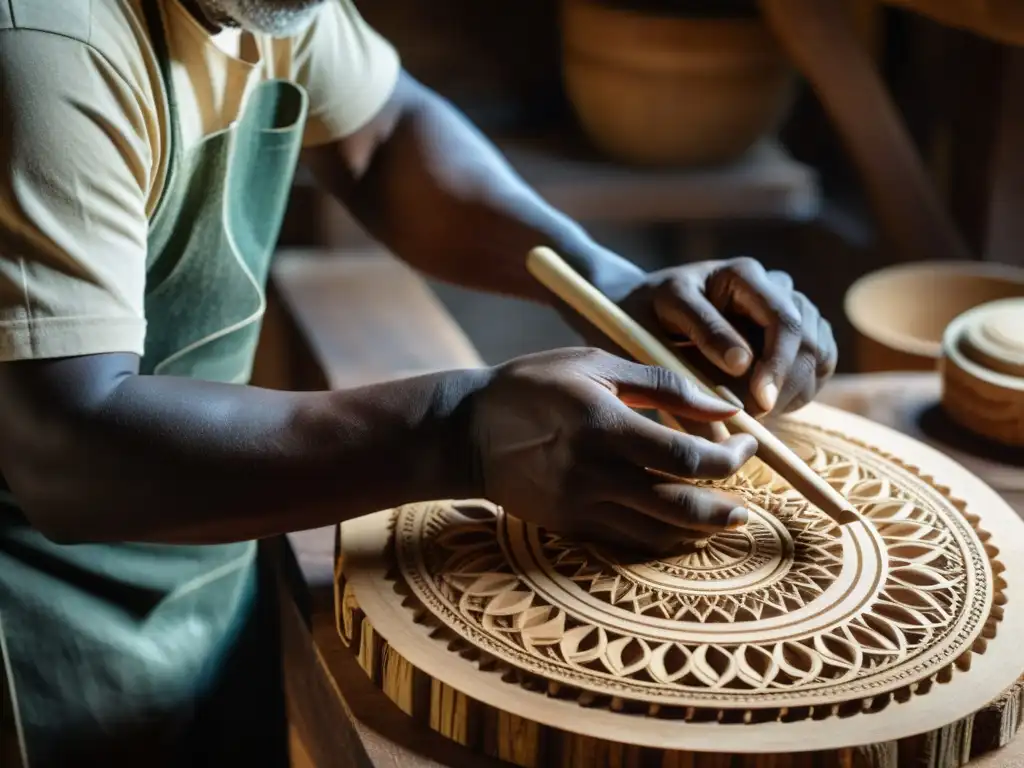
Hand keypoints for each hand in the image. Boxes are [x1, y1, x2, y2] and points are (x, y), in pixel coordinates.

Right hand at [466, 348, 757, 553]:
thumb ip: (660, 383)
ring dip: (699, 531)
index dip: (728, 458)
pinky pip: (629, 542)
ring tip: (723, 520)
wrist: (466, 433)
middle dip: (724, 509)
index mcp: (606, 426)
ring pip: (658, 534)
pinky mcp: (570, 525)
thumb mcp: (593, 365)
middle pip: (681, 507)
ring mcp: (582, 506)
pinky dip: (663, 539)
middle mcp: (596, 474)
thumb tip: (719, 406)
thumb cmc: (532, 386)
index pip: (687, 456)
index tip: (746, 447)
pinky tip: (679, 529)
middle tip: (746, 505)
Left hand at [608, 257, 837, 416]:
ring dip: (792, 391)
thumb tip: (738, 387)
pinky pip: (818, 363)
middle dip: (784, 386)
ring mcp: (789, 307)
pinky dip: (799, 390)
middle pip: (807, 338)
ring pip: (818, 352)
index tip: (759, 404)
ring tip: (751, 414)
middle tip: (753, 421)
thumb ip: (690, 359)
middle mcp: (772, 286)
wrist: (646, 310)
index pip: (782, 321)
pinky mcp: (797, 332)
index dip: (777, 367)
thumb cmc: (642, 318)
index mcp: (740, 276)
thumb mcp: (650, 333)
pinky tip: (765, 403)